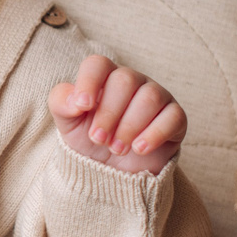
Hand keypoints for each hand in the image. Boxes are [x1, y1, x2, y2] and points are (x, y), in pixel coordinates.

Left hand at [50, 55, 186, 174]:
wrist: (114, 171)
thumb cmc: (91, 139)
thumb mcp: (68, 123)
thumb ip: (62, 103)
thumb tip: (77, 100)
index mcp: (104, 77)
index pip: (98, 64)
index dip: (89, 82)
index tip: (83, 107)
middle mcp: (132, 81)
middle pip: (125, 80)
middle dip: (109, 113)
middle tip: (99, 140)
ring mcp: (157, 96)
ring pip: (149, 97)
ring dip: (129, 127)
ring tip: (117, 148)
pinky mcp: (175, 117)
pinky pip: (173, 116)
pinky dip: (155, 134)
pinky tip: (139, 149)